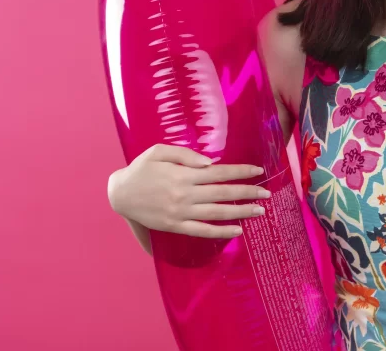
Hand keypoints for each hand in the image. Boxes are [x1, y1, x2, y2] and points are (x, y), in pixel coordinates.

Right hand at [107, 144, 271, 238]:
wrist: (119, 193)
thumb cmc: (141, 169)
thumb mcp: (159, 152)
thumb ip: (185, 155)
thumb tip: (210, 163)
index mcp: (183, 175)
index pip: (219, 173)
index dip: (241, 172)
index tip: (258, 171)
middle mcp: (185, 194)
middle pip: (223, 193)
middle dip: (247, 193)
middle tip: (267, 193)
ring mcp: (180, 213)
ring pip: (216, 214)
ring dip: (240, 212)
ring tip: (259, 211)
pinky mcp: (175, 226)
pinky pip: (201, 231)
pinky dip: (220, 232)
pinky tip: (237, 231)